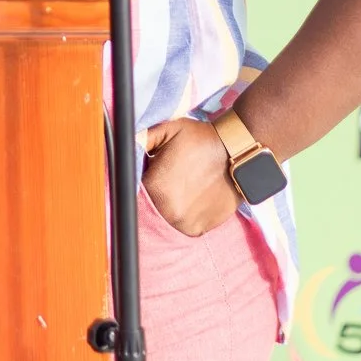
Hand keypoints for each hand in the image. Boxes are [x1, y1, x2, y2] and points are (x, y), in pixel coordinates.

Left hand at [140, 118, 239, 236]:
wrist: (239, 152)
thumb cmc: (202, 139)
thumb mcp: (167, 130)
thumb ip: (141, 139)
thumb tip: (122, 146)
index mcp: (154, 187)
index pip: (133, 191)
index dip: (140, 183)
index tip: (150, 175)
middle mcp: (167, 211)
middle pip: (148, 208)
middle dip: (153, 196)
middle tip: (169, 181)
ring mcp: (184, 224)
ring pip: (165, 219)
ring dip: (169, 207)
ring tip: (183, 189)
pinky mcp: (200, 230)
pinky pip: (183, 226)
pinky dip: (185, 216)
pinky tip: (194, 198)